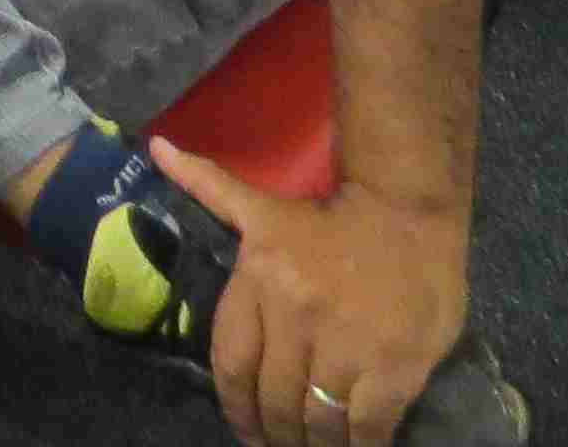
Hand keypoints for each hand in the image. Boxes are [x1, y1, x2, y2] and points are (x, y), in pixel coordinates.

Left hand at [151, 143, 467, 446]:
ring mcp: (347, 343)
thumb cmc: (331, 216)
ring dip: (313, 444)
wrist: (410, 209)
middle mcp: (296, 313)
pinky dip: (358, 445)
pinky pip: (367, 424)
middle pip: (274, 398)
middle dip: (275, 432)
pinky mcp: (395, 366)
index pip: (231, 363)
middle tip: (281, 444)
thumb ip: (209, 189)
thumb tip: (158, 150)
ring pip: (318, 418)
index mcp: (260, 279)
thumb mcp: (262, 204)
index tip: (246, 431)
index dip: (236, 409)